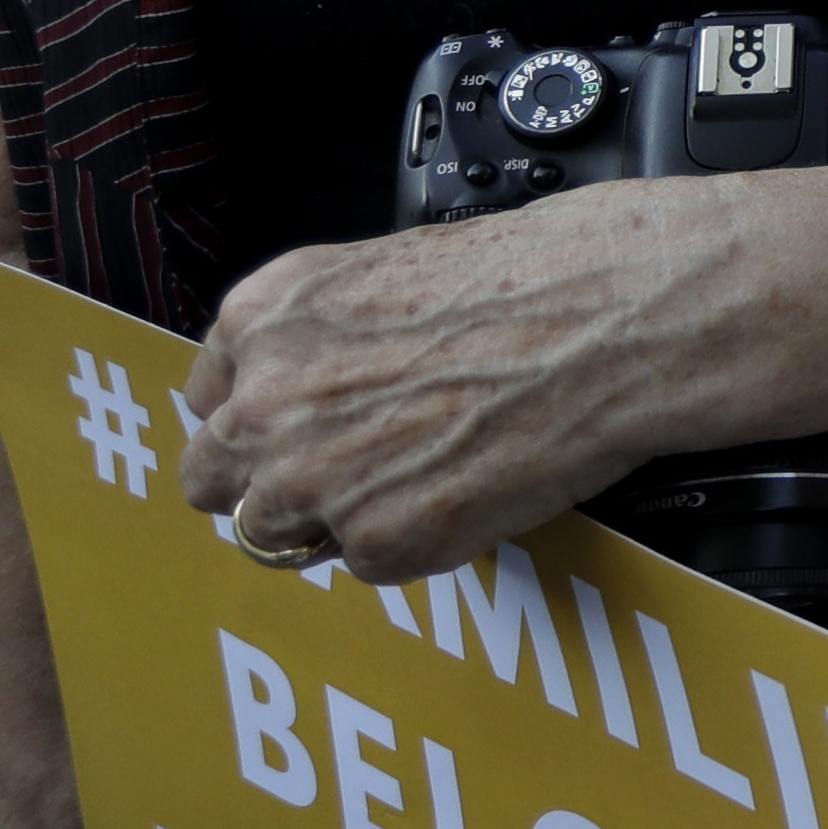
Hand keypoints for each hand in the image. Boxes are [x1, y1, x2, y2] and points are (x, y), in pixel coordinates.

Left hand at [180, 188, 722, 585]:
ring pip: (274, 534)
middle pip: (215, 478)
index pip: (210, 399)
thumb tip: (321, 377)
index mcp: (264, 319)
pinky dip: (414, 538)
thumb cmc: (536, 278)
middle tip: (346, 467)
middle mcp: (266, 402)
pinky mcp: (380, 542)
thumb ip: (323, 329)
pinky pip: (368, 562)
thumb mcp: (393, 267)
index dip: (262, 414)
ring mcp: (313, 481)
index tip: (300, 422)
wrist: (617, 318)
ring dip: (331, 519)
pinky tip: (468, 487)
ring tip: (416, 480)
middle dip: (271, 479)